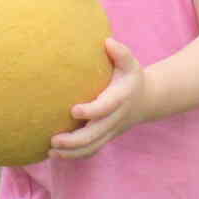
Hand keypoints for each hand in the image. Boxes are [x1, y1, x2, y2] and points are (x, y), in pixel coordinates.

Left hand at [49, 38, 144, 159]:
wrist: (147, 101)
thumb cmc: (132, 78)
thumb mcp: (130, 63)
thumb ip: (121, 53)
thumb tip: (107, 42)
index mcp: (120, 99)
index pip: (106, 108)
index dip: (91, 111)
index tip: (74, 110)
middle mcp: (115, 118)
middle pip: (96, 135)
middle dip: (75, 141)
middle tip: (54, 140)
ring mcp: (110, 130)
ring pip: (92, 147)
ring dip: (72, 153)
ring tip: (51, 151)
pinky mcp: (105, 137)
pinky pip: (91, 150)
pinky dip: (75, 156)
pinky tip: (56, 154)